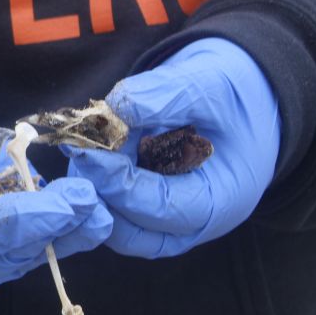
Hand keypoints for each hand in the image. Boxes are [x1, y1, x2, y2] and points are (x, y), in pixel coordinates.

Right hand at [0, 107, 112, 296]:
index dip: (9, 226)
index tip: (49, 205)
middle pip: (0, 255)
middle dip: (45, 228)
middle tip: (86, 201)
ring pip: (23, 252)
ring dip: (64, 233)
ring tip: (96, 208)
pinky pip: (32, 242)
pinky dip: (64, 229)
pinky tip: (92, 215)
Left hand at [66, 38, 280, 257]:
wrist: (240, 98)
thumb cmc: (230, 94)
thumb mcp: (206, 83)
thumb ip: (162, 96)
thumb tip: (114, 109)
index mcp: (223, 199)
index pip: (160, 210)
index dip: (117, 183)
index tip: (84, 152)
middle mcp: (196, 223)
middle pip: (132, 231)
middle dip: (98, 191)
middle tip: (76, 149)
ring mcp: (169, 222)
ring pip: (116, 226)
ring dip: (93, 188)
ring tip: (85, 144)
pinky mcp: (147, 209)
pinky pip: (114, 210)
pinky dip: (97, 183)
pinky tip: (91, 148)